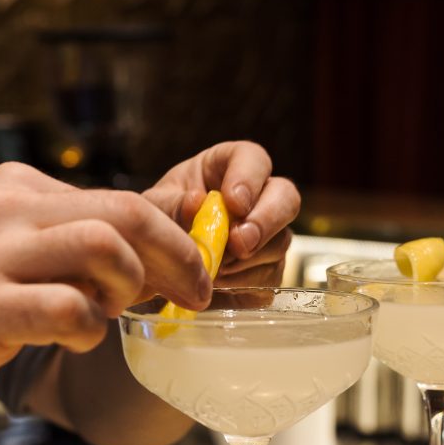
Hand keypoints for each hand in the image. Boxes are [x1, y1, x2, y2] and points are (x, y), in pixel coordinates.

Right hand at [0, 162, 211, 415]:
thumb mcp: (2, 245)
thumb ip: (67, 239)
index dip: (170, 237)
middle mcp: (6, 212)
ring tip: (116, 313)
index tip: (192, 270)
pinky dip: (89, 330)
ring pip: (101, 249)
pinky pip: (66, 310)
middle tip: (197, 293)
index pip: (118, 198)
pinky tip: (78, 340)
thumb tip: (153, 248)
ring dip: (130, 287)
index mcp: (16, 189)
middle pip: (124, 213)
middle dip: (178, 255)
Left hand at [143, 141, 300, 286]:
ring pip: (280, 242)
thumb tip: (196, 202)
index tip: (233, 203)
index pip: (254, 160)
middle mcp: (259, 196)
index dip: (249, 179)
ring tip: (211, 268)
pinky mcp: (269, 268)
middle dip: (266, 221)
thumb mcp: (156, 207)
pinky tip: (218, 284)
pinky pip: (270, 277)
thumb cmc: (162, 221)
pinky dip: (244, 284)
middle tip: (239, 243)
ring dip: (247, 260)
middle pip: (287, 198)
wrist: (163, 261)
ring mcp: (269, 234)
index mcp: (230, 167)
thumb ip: (173, 204)